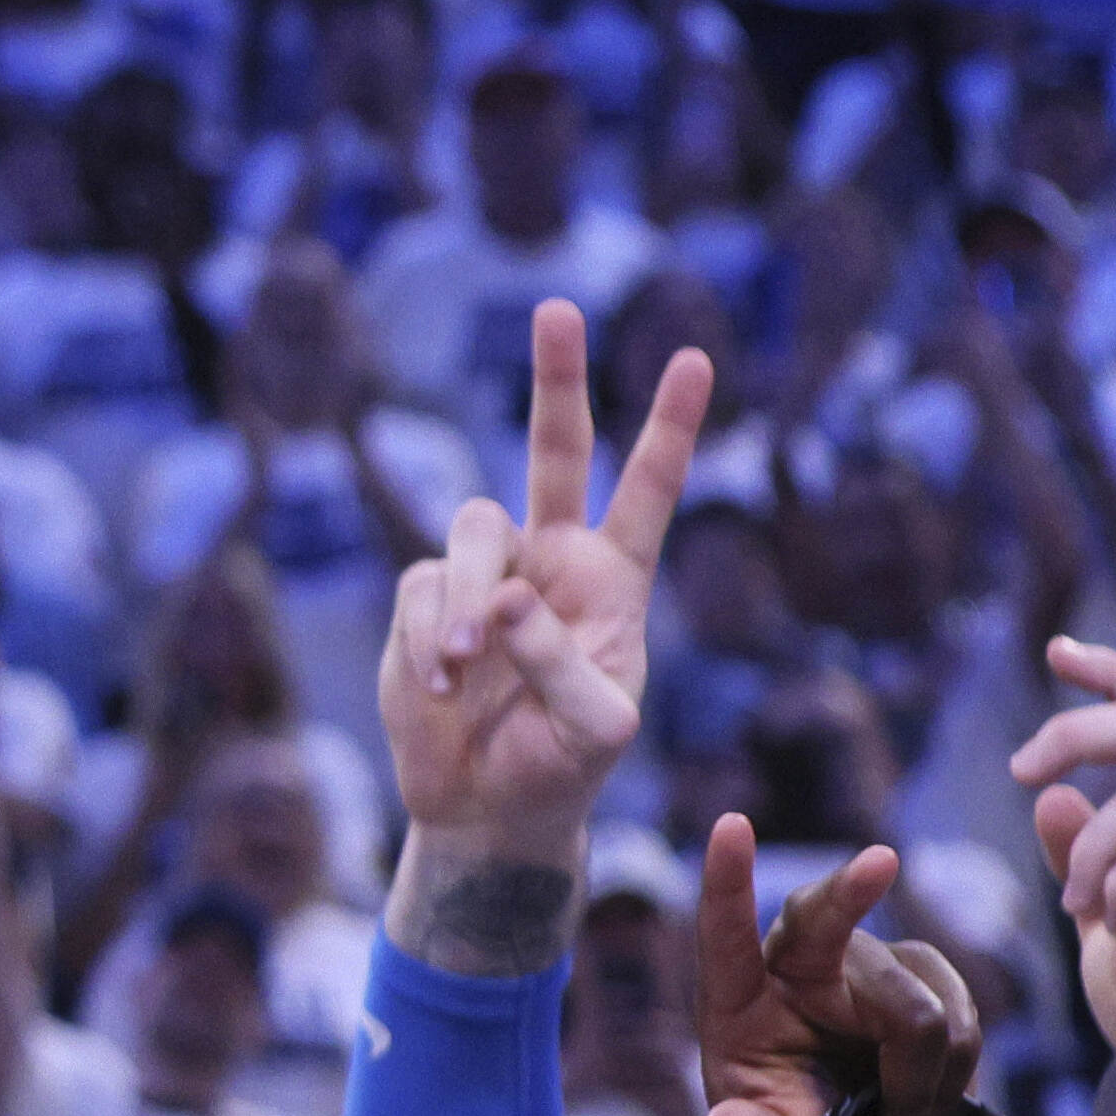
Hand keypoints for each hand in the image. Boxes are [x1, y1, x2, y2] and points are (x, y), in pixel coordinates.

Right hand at [375, 302, 702, 858]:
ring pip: (472, 528)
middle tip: (558, 308)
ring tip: (460, 666)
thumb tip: (506, 596)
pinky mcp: (422, 602)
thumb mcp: (596, 727)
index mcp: (615, 580)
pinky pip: (421, 588)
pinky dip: (426, 638)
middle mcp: (551, 560)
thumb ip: (561, 661)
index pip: (649, 491)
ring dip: (466, 597)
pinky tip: (439, 686)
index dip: (671, 427)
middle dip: (557, 379)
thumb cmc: (561, 766)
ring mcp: (485, 577)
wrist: (486, 807)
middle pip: (555, 450)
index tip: (694, 359)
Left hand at [686, 817, 987, 1115]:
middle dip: (851, 889)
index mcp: (738, 1000)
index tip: (729, 825)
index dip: (727, 882)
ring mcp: (869, 966)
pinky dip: (950, 1081)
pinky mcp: (927, 976)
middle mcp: (801, 966)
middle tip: (879, 862)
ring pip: (918, 1011)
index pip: (724, 936)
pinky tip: (924, 1109)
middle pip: (825, 921)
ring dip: (920, 1084)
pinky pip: (962, 1024)